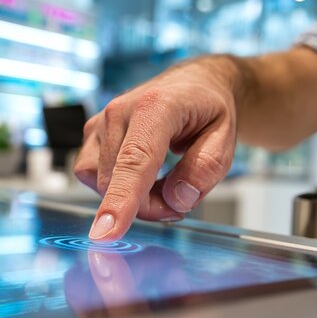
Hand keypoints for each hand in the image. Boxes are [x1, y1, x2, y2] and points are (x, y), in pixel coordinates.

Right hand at [75, 56, 239, 240]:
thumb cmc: (207, 110)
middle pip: (118, 181)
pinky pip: (93, 176)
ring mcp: (100, 122)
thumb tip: (176, 199)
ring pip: (100, 182)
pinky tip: (142, 177)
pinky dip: (117, 187)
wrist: (192, 85)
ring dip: (131, 197)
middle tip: (180, 200)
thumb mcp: (225, 139)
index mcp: (157, 106)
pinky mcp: (91, 134)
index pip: (135, 160)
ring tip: (163, 184)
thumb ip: (205, 169)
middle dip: (148, 206)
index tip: (106, 232)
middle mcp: (119, 111)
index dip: (121, 199)